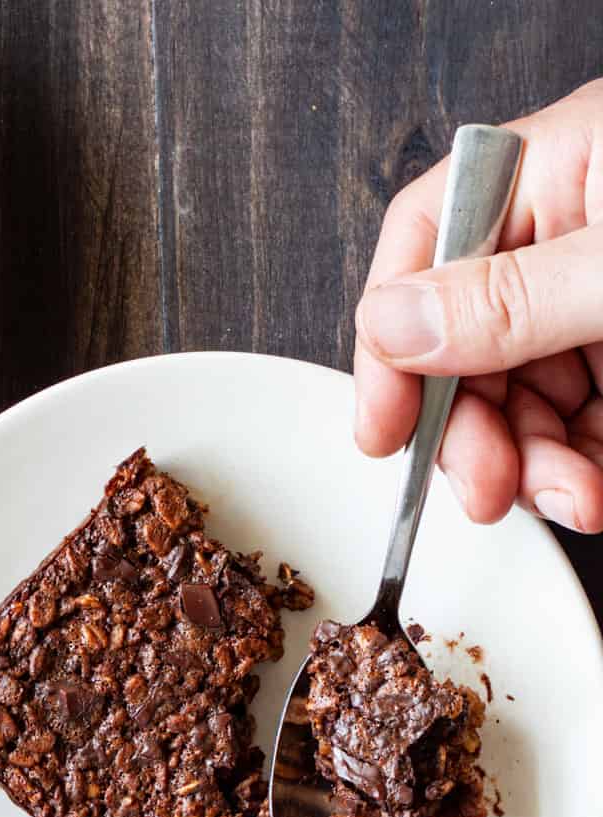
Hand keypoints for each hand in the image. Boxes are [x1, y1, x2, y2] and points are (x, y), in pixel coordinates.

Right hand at [354, 79, 602, 532]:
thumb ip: (508, 300)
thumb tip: (392, 325)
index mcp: (558, 169)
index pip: (426, 242)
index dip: (391, 344)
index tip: (382, 432)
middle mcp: (574, 229)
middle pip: (472, 341)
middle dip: (474, 431)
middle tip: (485, 491)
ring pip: (528, 396)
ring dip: (535, 465)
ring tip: (570, 500)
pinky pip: (584, 420)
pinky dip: (581, 467)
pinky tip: (591, 491)